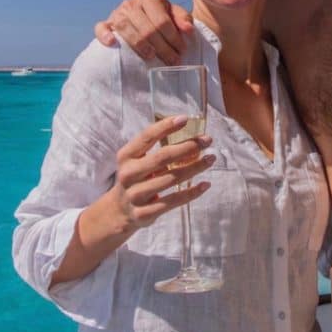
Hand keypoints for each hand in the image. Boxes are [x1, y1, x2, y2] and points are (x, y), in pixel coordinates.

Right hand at [94, 0, 193, 64]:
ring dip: (140, 46)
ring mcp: (117, 13)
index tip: (181, 51)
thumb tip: (188, 30)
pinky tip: (112, 43)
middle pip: (147, 29)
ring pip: (126, 29)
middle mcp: (131, 3)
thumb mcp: (173, 14)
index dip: (173, 38)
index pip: (162, 21)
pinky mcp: (106, 23)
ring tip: (152, 57)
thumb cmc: (159, 16)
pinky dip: (105, 35)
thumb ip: (183, 19)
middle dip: (162, 47)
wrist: (140, 15)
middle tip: (172, 60)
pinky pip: (101, 28)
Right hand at [108, 115, 213, 233]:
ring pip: (171, 178)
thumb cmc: (136, 178)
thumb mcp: (136, 160)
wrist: (120, 211)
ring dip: (195, 167)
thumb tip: (189, 136)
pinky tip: (205, 184)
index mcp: (126, 156)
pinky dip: (191, 193)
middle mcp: (129, 174)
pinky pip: (173, 201)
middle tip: (207, 140)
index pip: (147, 137)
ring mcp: (136, 195)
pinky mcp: (145, 213)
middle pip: (162, 157)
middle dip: (188, 146)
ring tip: (210, 158)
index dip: (166, 127)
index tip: (185, 119)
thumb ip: (156, 149)